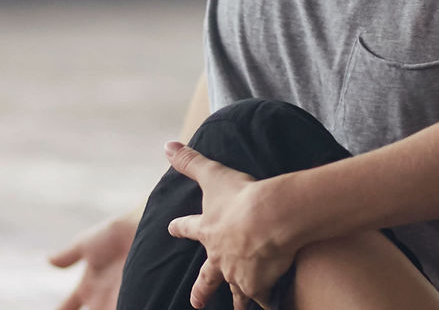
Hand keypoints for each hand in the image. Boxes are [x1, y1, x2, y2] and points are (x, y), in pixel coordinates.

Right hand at [49, 213, 137, 309]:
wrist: (145, 229)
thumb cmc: (116, 234)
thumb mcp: (87, 244)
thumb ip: (69, 255)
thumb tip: (48, 259)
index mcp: (87, 288)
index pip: (66, 307)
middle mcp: (101, 299)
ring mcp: (117, 301)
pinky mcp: (134, 300)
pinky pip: (126, 308)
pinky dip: (121, 308)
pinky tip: (117, 309)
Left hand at [165, 141, 295, 309]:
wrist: (269, 219)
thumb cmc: (240, 196)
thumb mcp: (212, 174)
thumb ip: (190, 161)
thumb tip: (166, 145)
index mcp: (207, 231)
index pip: (188, 227)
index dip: (179, 227)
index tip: (171, 229)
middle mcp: (219, 258)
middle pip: (207, 277)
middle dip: (201, 290)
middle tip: (195, 302)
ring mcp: (238, 274)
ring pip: (237, 292)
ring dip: (238, 301)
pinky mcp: (259, 284)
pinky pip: (264, 299)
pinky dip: (268, 303)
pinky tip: (272, 305)